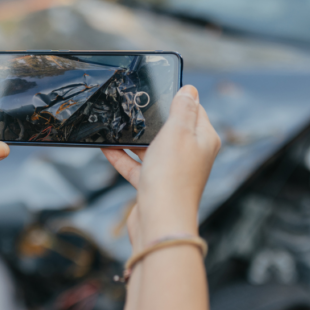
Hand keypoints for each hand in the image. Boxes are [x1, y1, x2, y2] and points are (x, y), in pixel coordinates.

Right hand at [103, 85, 220, 246]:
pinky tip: (106, 148)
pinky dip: (122, 158)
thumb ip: (182, 109)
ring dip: (133, 138)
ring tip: (115, 124)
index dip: (178, 99)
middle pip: (171, 129)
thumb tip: (190, 90)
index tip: (159, 88)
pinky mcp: (154, 186)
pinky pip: (137, 166)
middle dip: (152, 119)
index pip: (194, 110)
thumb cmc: (172, 177)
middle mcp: (191, 155)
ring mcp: (172, 171)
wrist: (160, 222)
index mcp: (203, 140)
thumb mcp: (178, 132)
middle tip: (134, 104)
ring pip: (152, 148)